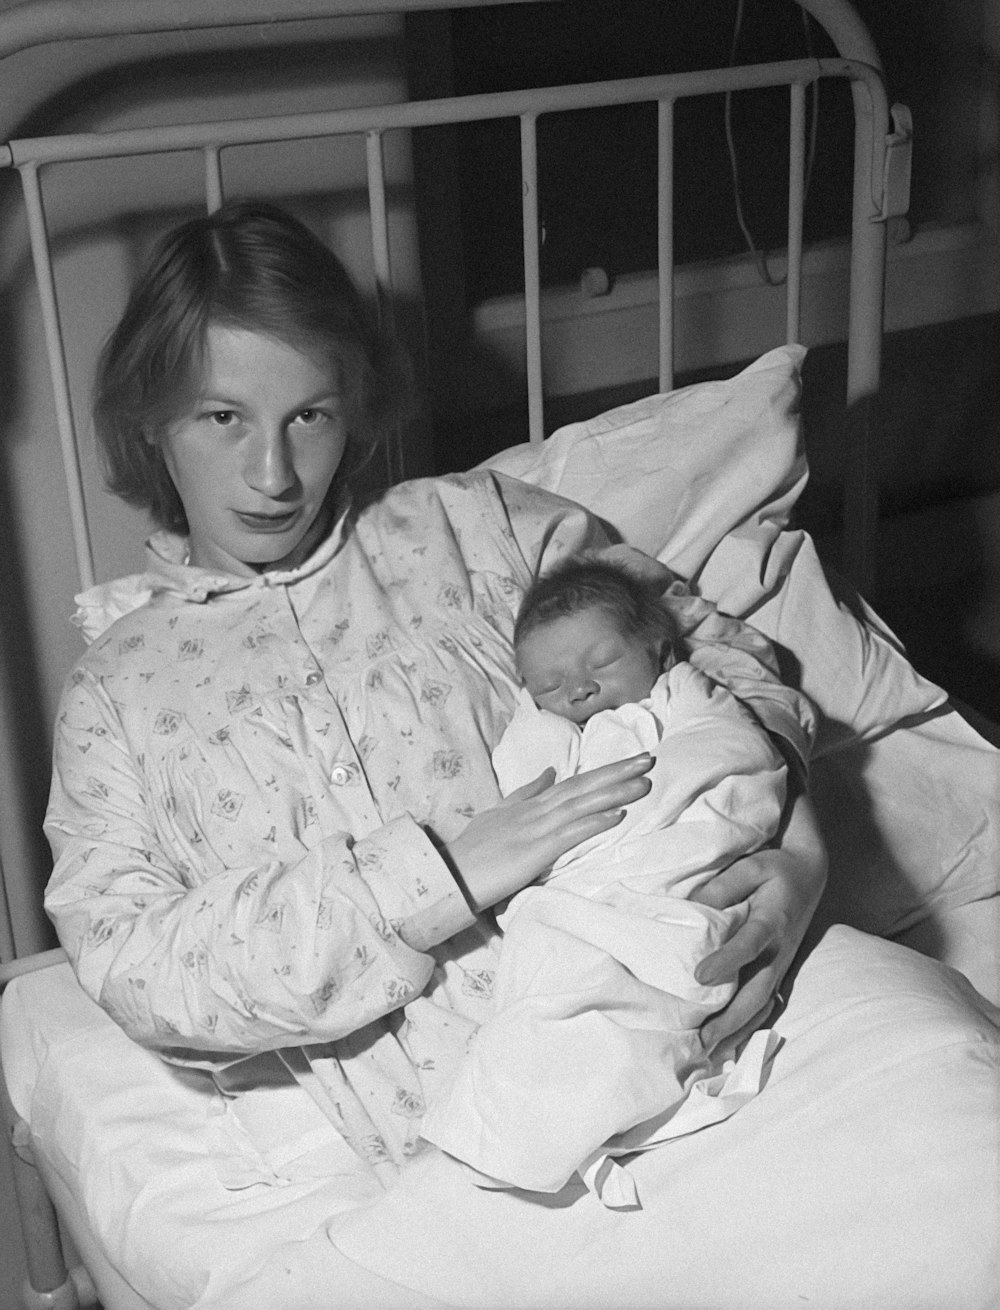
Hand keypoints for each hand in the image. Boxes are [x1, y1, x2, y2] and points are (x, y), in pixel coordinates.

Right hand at [443, 754, 653, 912]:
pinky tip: (617, 815)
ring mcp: (535, 829)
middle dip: (617, 772)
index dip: (603, 771)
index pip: (573, 782)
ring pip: (581, 804)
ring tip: (643, 782)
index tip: (631, 761)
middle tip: (648, 759)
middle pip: (582, 786)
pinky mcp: (534, 851)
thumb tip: (550, 772)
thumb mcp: (498, 814)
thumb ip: (526, 794)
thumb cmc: (472, 850)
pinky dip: (594, 822)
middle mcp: (535, 811)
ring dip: (614, 792)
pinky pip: (569, 834)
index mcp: (530, 804)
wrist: (449, 874)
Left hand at [690, 789, 826, 1054]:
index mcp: (771, 920)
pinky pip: (765, 1004)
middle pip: (757, 990)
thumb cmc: (775, 869)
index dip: (727, 961)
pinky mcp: (778, 971)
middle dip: (731, 1018)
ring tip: (710, 1052)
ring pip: (762, 1004)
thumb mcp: (751, 866)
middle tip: (702, 1040)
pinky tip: (728, 1044)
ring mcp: (781, 964)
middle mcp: (779, 949)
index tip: (701, 976)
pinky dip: (748, 1025)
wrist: (809, 875)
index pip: (749, 944)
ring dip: (738, 1030)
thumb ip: (723, 886)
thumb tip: (693, 908)